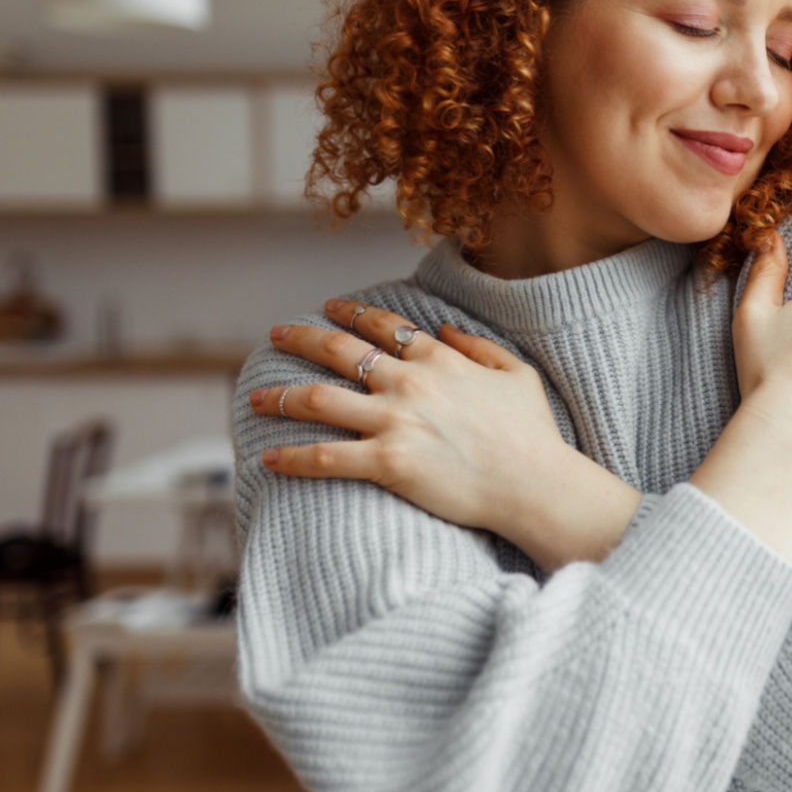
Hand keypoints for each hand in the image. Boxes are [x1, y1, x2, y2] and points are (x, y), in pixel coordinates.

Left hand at [248, 299, 571, 537]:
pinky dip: (291, 458)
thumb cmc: (533, 434)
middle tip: (277, 334)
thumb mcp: (518, 374)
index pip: (383, 326)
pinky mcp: (387, 464)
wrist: (535, 485)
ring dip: (280, 397)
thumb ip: (479, 346)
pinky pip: (325, 457)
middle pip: (339, 351)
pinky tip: (268, 459)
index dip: (351, 312)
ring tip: (255, 398)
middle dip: (302, 338)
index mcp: (439, 359)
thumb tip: (443, 329)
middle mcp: (410, 383)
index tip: (330, 306)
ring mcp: (395, 422)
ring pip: (319, 400)